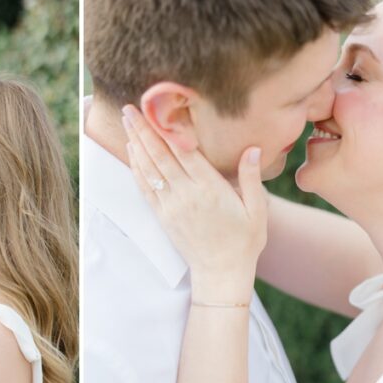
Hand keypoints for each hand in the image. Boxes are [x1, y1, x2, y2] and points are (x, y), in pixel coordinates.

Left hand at [123, 104, 267, 301]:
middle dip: (143, 130)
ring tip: (126, 122)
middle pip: (160, 156)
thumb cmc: (244, 241)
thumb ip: (251, 177)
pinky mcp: (163, 216)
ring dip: (136, 144)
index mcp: (210, 189)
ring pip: (149, 169)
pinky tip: (132, 153)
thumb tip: (253, 148)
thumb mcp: (257, 209)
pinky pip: (145, 188)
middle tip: (129, 109)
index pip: (184, 152)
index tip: (156, 110)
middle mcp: (186, 195)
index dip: (167, 130)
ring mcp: (171, 206)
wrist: (221, 273)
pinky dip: (136, 168)